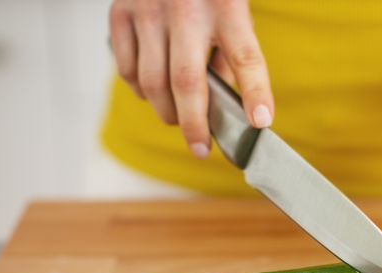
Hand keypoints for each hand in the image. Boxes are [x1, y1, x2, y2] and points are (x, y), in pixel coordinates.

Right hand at [109, 0, 272, 158]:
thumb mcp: (232, 15)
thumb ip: (229, 59)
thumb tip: (221, 111)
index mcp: (226, 7)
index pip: (246, 57)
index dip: (255, 93)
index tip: (261, 122)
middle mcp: (187, 7)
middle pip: (187, 81)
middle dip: (194, 124)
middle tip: (201, 149)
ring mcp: (149, 9)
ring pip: (152, 82)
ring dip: (166, 112)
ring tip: (178, 119)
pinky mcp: (120, 12)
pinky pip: (126, 69)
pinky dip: (141, 91)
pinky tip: (152, 91)